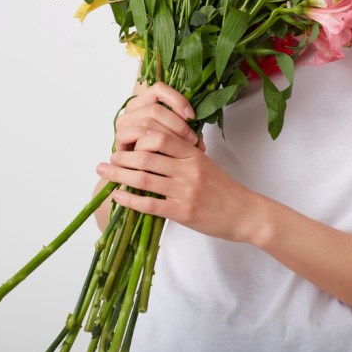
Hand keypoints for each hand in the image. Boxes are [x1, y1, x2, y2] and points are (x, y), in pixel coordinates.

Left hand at [97, 83, 258, 242]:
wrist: (245, 213)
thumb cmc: (223, 189)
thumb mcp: (205, 164)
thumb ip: (182, 156)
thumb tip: (153, 149)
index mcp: (193, 155)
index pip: (160, 138)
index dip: (138, 138)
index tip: (125, 141)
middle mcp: (188, 170)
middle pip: (147, 156)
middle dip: (122, 157)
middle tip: (108, 158)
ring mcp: (185, 191)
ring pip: (144, 179)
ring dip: (119, 175)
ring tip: (106, 173)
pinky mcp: (182, 212)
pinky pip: (149, 204)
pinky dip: (129, 199)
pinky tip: (118, 196)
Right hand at [112, 80, 205, 152]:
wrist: (142, 168)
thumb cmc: (163, 149)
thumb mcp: (179, 136)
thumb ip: (188, 132)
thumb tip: (200, 143)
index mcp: (146, 100)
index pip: (159, 89)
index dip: (177, 100)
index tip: (193, 116)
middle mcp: (132, 108)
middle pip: (155, 109)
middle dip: (177, 125)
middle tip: (193, 140)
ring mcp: (124, 122)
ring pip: (146, 122)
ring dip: (168, 136)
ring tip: (184, 149)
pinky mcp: (119, 138)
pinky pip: (135, 136)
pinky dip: (152, 144)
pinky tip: (164, 153)